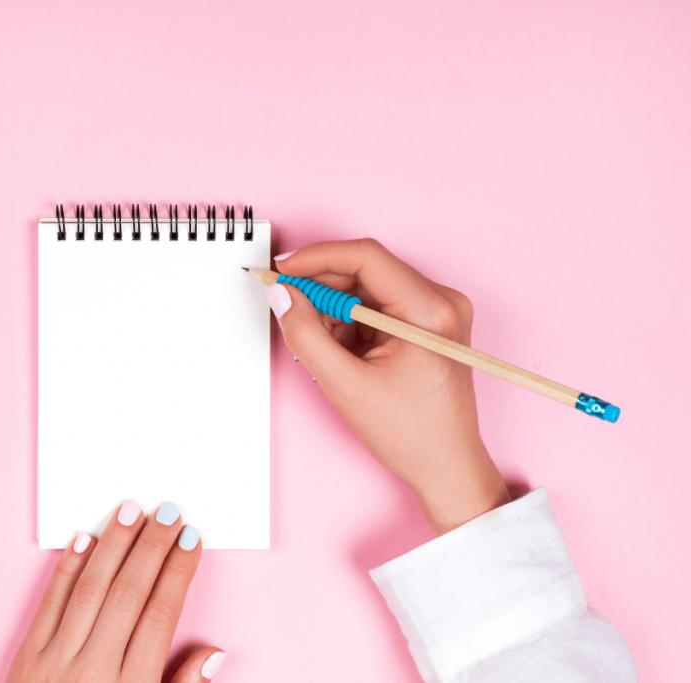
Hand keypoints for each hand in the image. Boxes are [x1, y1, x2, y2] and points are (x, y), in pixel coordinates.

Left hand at [8, 501, 223, 682]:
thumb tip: (213, 653)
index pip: (161, 615)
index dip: (179, 572)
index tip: (193, 540)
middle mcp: (93, 669)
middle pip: (129, 593)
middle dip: (153, 547)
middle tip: (170, 510)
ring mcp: (56, 660)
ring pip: (90, 588)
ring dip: (114, 544)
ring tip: (131, 509)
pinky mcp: (26, 656)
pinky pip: (50, 603)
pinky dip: (67, 568)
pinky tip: (85, 538)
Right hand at [268, 239, 509, 532]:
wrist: (446, 466)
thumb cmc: (412, 434)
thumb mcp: (345, 385)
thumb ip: (306, 335)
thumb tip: (281, 295)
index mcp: (430, 310)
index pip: (366, 257)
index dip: (316, 258)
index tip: (282, 270)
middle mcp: (440, 301)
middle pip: (365, 271)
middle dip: (322, 290)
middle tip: (288, 308)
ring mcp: (436, 311)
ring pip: (366, 289)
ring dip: (333, 311)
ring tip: (319, 348)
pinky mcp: (426, 323)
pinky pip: (376, 306)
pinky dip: (348, 323)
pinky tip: (338, 352)